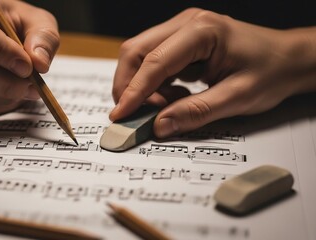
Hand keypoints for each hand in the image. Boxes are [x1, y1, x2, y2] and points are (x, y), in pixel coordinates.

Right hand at [0, 0, 58, 114]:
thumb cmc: (13, 24)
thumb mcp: (36, 22)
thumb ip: (43, 37)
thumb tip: (39, 63)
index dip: (0, 51)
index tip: (27, 68)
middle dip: (4, 82)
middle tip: (32, 87)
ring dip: (0, 96)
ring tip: (23, 89)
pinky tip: (7, 94)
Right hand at [110, 8, 315, 137]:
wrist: (287, 59)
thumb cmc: (270, 72)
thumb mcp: (237, 97)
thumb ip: (196, 112)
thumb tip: (159, 126)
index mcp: (202, 31)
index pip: (154, 61)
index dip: (133, 91)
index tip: (120, 116)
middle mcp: (186, 24)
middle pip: (136, 51)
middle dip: (129, 86)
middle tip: (137, 116)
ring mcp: (181, 30)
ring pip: (140, 56)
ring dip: (142, 87)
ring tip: (169, 107)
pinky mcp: (180, 42)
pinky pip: (153, 63)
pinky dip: (154, 85)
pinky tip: (175, 97)